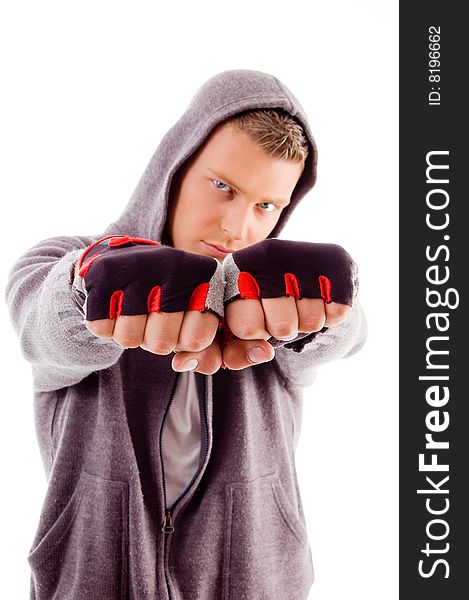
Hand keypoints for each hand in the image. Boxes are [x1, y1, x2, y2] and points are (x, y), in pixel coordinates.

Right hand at [74, 235, 223, 355]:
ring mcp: (139, 268)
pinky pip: (102, 328)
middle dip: (155, 339)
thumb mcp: (197, 319)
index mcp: (205, 277)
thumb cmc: (168, 298)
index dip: (183, 341)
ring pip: (129, 338)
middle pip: (162, 343)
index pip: (196, 340)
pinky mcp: (105, 274)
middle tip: (154, 317)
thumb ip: (207, 354)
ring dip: (130, 333)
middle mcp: (174, 267)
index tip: (181, 324)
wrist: (124, 259)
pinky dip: (106, 325)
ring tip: (134, 310)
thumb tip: (184, 364)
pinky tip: (115, 304)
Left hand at [223, 238, 355, 339]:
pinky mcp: (335, 261)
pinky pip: (337, 312)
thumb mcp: (240, 321)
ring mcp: (303, 257)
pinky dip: (330, 314)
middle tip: (280, 313)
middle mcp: (269, 257)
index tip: (257, 320)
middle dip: (282, 330)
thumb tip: (263, 354)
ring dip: (306, 322)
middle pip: (283, 328)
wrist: (300, 267)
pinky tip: (319, 297)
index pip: (246, 327)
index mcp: (238, 270)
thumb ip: (238, 350)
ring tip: (299, 302)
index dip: (256, 333)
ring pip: (311, 322)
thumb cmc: (261, 301)